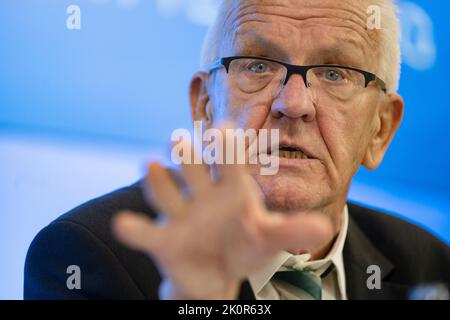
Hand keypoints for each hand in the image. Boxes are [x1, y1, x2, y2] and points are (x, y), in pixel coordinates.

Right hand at [112, 138, 332, 299]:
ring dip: (158, 181)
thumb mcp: (269, 237)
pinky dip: (134, 229)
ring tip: (150, 164)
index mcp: (231, 188)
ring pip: (168, 193)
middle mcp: (202, 195)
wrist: (219, 271)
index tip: (227, 129)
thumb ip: (292, 231)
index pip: (231, 162)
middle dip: (188, 155)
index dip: (229, 147)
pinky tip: (123, 223)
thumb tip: (322, 228)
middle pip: (194, 169)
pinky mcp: (164, 240)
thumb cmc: (244, 244)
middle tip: (181, 137)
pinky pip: (146, 234)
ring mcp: (181, 215)